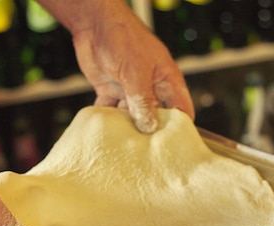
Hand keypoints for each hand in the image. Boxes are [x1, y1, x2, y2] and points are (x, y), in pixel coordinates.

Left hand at [41, 0, 194, 133]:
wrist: (93, 23)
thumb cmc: (123, 38)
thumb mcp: (136, 72)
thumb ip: (143, 101)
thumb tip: (150, 128)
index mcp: (166, 81)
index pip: (181, 109)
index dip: (180, 128)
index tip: (175, 148)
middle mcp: (151, 88)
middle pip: (156, 117)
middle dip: (151, 133)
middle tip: (146, 154)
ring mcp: (130, 89)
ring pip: (132, 116)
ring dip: (127, 128)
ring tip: (125, 147)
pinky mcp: (111, 90)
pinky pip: (111, 111)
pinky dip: (107, 120)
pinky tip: (105, 132)